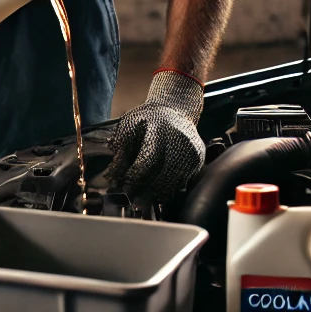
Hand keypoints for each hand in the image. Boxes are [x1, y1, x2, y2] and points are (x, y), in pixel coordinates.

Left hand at [106, 69, 205, 196]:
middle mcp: (179, 140)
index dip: (135, 176)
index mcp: (159, 129)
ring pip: (175, 183)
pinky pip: (184, 182)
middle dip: (146, 192)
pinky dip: (170, 189)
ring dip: (158, 194)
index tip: (123, 187)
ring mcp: (192, 151)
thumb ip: (121, 150)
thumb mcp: (130, 126)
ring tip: (144, 201)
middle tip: (133, 201)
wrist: (175, 109)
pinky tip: (158, 190)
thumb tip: (111, 176)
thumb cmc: (148, 119)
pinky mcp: (199, 159)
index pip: (147, 159)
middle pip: (163, 176)